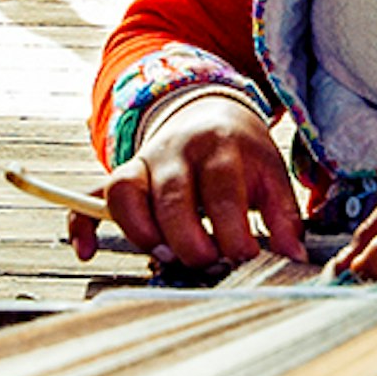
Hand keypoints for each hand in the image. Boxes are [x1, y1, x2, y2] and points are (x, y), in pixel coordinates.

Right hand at [73, 95, 305, 265]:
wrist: (209, 111)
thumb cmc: (242, 153)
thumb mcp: (271, 174)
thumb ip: (283, 216)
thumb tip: (293, 257)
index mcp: (221, 148)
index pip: (222, 193)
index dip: (232, 234)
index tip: (245, 260)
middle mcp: (177, 151)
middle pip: (172, 197)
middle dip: (187, 240)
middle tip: (206, 264)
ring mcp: (144, 161)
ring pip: (125, 192)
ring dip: (140, 231)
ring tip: (164, 257)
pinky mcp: (123, 175)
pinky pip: (93, 196)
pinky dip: (83, 223)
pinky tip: (88, 251)